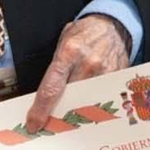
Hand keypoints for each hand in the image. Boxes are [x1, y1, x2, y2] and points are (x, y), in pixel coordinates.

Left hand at [25, 15, 128, 131]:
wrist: (114, 25)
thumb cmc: (85, 33)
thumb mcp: (64, 41)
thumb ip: (55, 66)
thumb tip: (42, 94)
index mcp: (70, 52)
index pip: (51, 88)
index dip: (40, 110)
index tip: (33, 124)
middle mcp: (88, 64)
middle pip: (68, 99)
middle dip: (57, 112)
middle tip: (50, 121)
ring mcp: (104, 73)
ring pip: (84, 102)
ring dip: (75, 109)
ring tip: (71, 110)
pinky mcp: (115, 79)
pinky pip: (99, 98)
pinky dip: (91, 102)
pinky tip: (88, 100)